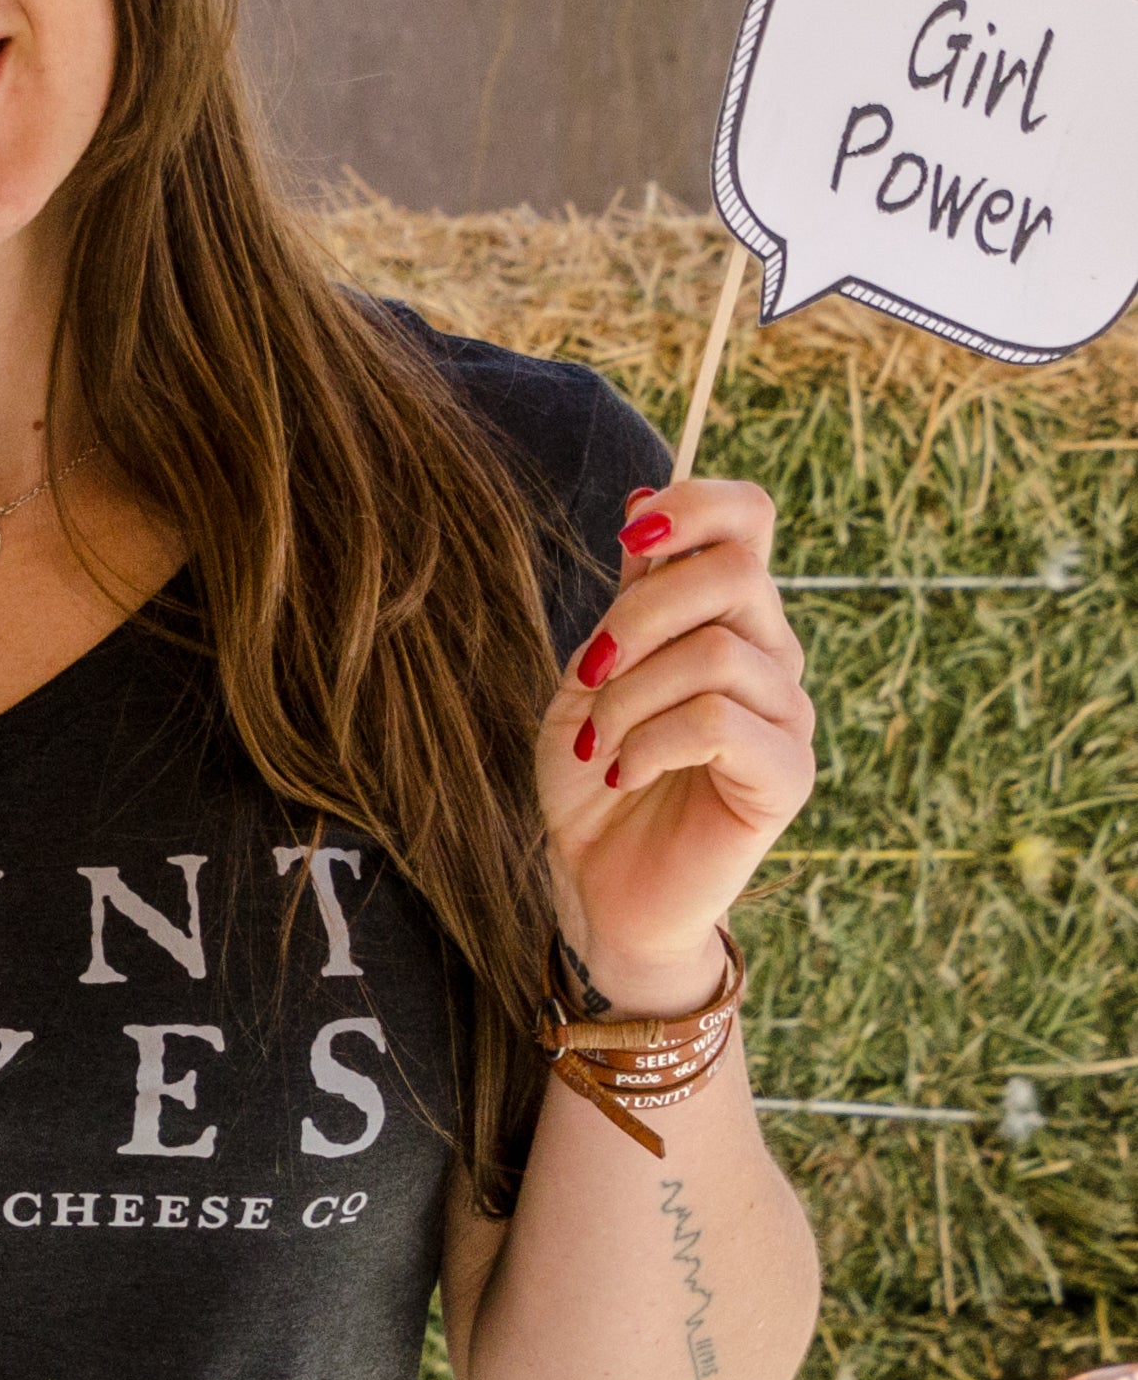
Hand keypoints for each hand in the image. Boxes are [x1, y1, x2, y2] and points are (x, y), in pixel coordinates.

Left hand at [546, 478, 816, 1008]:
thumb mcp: (594, 673)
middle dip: (639, 615)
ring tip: (600, 744)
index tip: (632, 534)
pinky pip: (720, 722)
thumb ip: (630, 597)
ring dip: (629, 697)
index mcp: (727, 618)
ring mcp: (789, 715)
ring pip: (714, 653)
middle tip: (590, 674)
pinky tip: (623, 773)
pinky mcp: (787, 776)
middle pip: (734, 574)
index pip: (751, 520)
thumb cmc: (595, 774)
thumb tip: (646, 496)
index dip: (698, 503)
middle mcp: (772, 655)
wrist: (598, 883)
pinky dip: (650, 741)